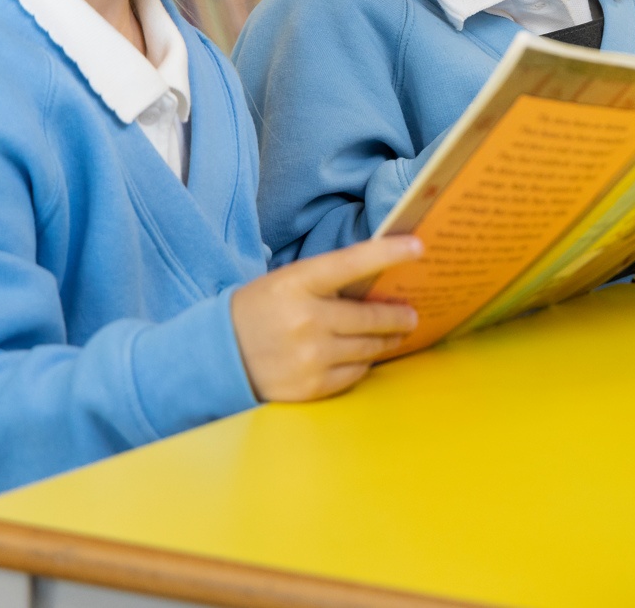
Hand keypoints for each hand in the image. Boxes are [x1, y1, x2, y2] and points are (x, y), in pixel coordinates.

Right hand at [230, 235, 424, 401]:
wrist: (216, 356)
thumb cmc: (259, 310)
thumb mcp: (286, 282)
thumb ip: (328, 282)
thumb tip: (380, 283)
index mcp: (297, 283)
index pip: (352, 263)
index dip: (389, 253)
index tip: (418, 248)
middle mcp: (306, 320)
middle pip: (371, 317)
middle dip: (398, 316)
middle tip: (411, 314)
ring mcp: (310, 356)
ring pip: (369, 347)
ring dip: (387, 340)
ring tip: (396, 334)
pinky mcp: (312, 386)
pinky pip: (356, 373)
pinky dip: (364, 363)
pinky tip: (365, 355)